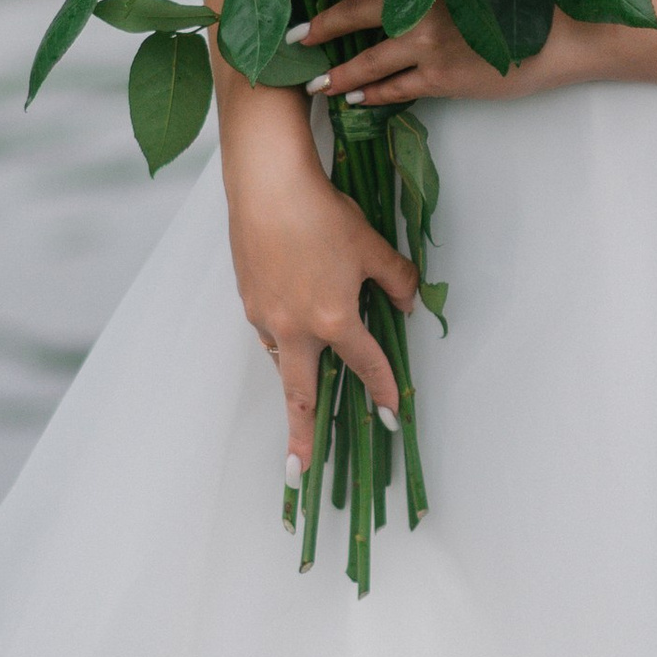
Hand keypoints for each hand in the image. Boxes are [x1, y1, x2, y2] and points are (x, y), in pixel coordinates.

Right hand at [218, 88, 416, 474]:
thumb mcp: (371, 245)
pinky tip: (290, 328)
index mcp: (333, 321)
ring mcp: (265, 316)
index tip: (391, 416)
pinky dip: (281, 342)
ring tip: (303, 401)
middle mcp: (294, 329)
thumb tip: (409, 303)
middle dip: (302, 438)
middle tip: (301, 473)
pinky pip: (268, 333)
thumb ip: (397, 280)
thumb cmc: (321, 212)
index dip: (383, 391)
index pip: (366, 366)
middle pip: (300, 395)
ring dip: (295, 381)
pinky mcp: (248, 299)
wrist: (266, 182)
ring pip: (282, 361)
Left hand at [296, 0, 603, 111]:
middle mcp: (422, 8)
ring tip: (316, 85)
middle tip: (292, 43)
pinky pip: (399, 89)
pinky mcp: (444, 79)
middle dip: (319, 34)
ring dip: (340, 75)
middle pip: (356, 21)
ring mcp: (430, 45)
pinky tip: (357, 100)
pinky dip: (375, 95)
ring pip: (371, 63)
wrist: (562, 33)